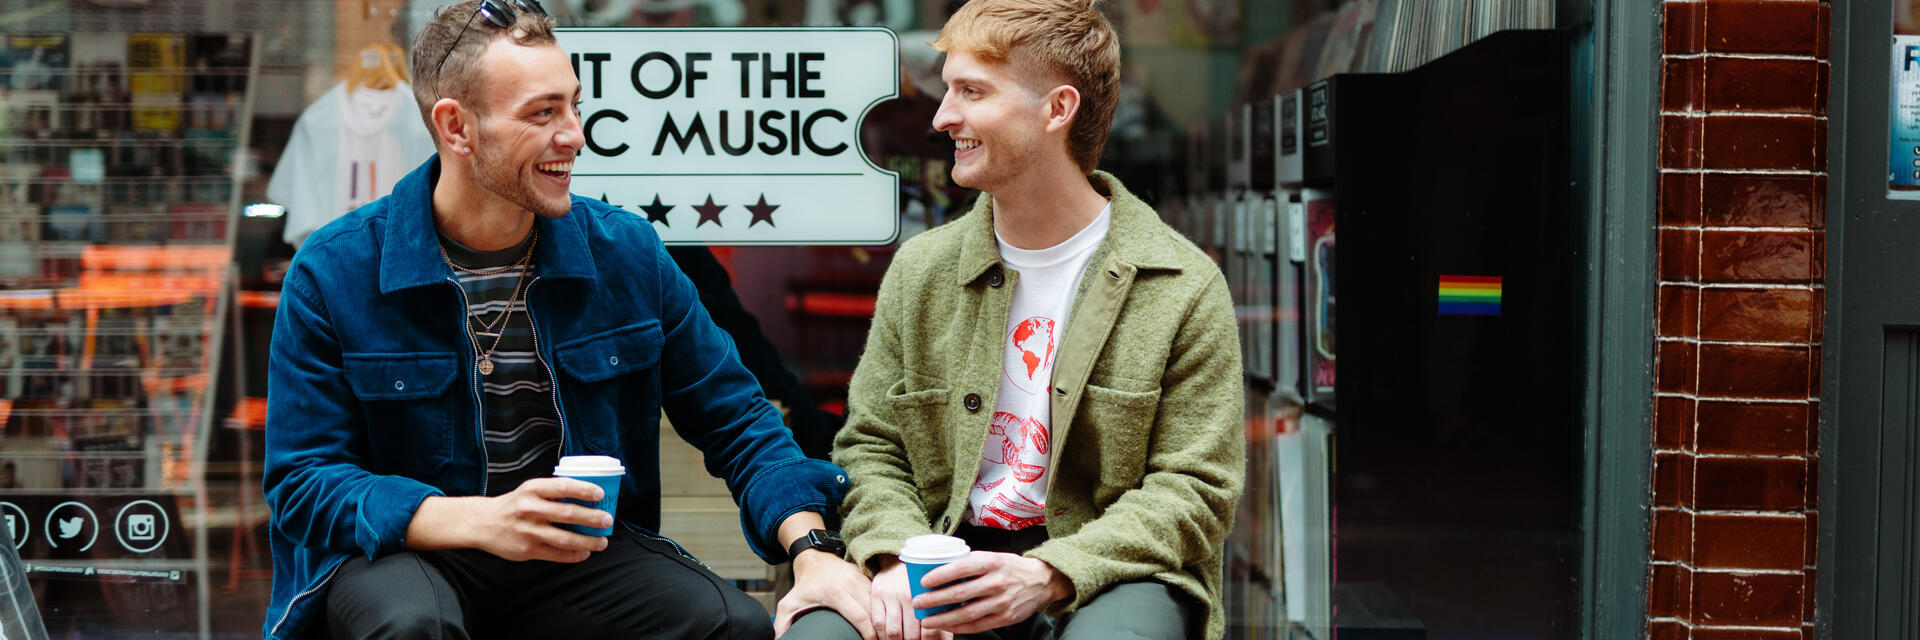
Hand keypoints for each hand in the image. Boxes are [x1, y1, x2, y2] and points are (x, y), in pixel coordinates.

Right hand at [405, 477, 610, 561]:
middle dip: (592, 517)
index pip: (563, 487)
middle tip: (608, 520)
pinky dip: (574, 555)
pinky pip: (556, 554)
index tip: (601, 493)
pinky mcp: (527, 550)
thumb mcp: (529, 491)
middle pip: (568, 513)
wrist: (482, 523)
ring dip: (588, 541)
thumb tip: (588, 497)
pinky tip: (584, 553)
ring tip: (602, 542)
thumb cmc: (514, 505)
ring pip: (565, 537)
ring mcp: (528, 531)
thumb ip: (553, 493)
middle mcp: (530, 509)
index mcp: (532, 489)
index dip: (584, 489)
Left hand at [775, 549, 875, 638]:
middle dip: (880, 630)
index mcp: (836, 593)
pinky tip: (883, 619)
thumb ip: (782, 623)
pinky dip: (882, 608)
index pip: (860, 618)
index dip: (869, 634)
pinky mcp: (866, 576)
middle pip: (874, 612)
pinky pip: (878, 595)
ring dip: (883, 619)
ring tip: (885, 634)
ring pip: (879, 603)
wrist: (814, 556)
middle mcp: (851, 585)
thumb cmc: (804, 582)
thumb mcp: (789, 602)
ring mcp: (861, 579)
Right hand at [869, 558, 951, 639]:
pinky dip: (882, 635)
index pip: (929, 631)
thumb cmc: (918, 582)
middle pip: (911, 634)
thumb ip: (939, 616)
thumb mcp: (932, 595)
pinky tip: (887, 636)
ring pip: (893, 631)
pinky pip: (878, 622)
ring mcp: (891, 596)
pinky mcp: (877, 595)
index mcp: (926, 597)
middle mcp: (908, 596)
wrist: (898, 561)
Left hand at [915, 552, 1071, 634]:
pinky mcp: (1005, 617)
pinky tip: (947, 626)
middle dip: (935, 600)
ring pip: (967, 613)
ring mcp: (1001, 602)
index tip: (923, 581)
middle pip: (960, 593)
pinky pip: (977, 625)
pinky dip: (960, 627)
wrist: (1041, 581)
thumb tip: (939, 568)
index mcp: (992, 562)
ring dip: (943, 618)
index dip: (940, 575)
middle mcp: (997, 582)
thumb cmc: (1011, 567)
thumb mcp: (993, 557)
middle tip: (918, 602)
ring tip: (927, 620)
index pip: (961, 568)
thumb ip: (971, 563)